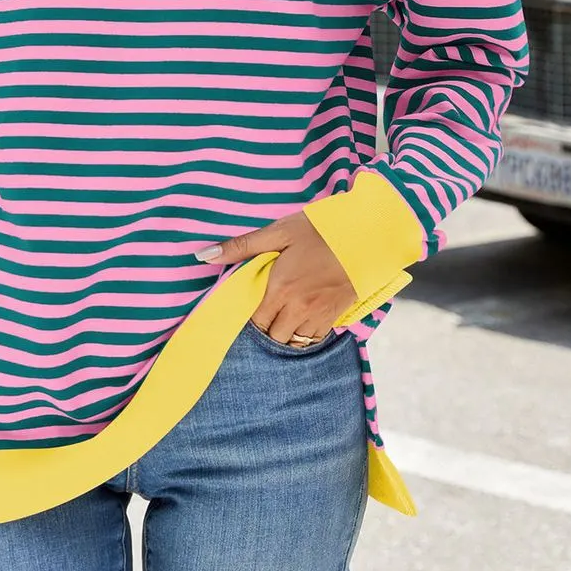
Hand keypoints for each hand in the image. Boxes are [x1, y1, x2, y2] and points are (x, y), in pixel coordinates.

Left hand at [194, 212, 358, 343]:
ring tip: (283, 314)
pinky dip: (305, 332)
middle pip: (274, 336)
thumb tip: (204, 255)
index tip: (250, 306)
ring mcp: (319, 315)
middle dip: (267, 327)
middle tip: (266, 309)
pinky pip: (315, 337)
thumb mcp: (279, 232)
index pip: (255, 322)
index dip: (250, 317)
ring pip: (295, 341)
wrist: (366, 235)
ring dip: (286, 332)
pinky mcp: (336, 315)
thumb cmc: (319, 230)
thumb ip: (241, 246)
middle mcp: (298, 309)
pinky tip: (303, 316)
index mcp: (280, 290)